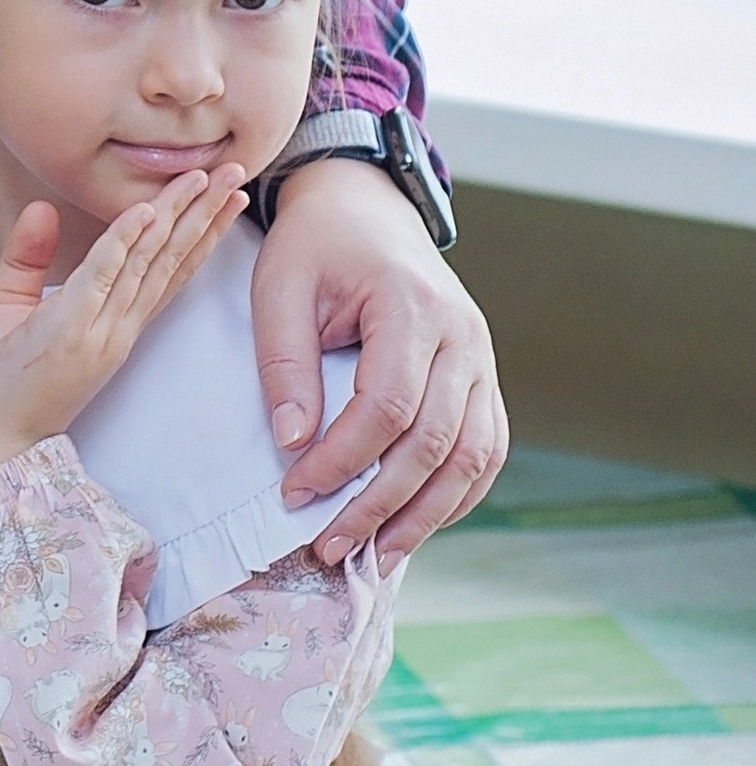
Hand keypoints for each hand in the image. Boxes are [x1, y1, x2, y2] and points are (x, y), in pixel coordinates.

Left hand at [0, 170, 247, 493]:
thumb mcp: (10, 306)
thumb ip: (30, 257)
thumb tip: (43, 207)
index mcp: (110, 322)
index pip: (166, 268)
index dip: (198, 230)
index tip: (222, 194)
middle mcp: (115, 325)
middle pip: (171, 258)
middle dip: (205, 213)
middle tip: (237, 169)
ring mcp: (99, 329)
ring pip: (149, 261)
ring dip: (180, 216)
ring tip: (209, 178)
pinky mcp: (72, 330)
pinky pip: (102, 277)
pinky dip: (123, 243)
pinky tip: (144, 213)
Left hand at [252, 157, 506, 565]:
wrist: (368, 210)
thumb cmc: (317, 247)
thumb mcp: (279, 286)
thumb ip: (284, 362)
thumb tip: (293, 445)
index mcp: (411, 304)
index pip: (387, 404)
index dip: (343, 459)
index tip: (294, 492)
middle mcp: (462, 336)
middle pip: (434, 441)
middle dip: (380, 503)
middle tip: (327, 544)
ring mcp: (482, 359)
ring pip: (473, 457)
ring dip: (426, 515)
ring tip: (375, 556)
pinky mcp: (483, 380)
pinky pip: (486, 450)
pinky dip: (455, 495)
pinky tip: (414, 525)